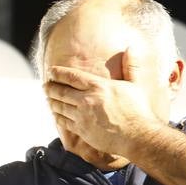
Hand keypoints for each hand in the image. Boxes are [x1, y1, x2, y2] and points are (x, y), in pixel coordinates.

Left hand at [46, 52, 163, 158]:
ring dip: (51, 101)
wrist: (138, 137)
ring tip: (48, 99)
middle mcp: (87, 99)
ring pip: (59, 106)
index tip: (52, 71)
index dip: (59, 73)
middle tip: (46, 85)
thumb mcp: (136, 85)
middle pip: (61, 91)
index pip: (72, 76)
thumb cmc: (139, 111)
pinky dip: (57, 116)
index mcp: (99, 86)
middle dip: (50, 87)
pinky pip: (63, 121)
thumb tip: (131, 48)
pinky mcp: (82, 130)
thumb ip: (130, 66)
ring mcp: (82, 116)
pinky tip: (56, 114)